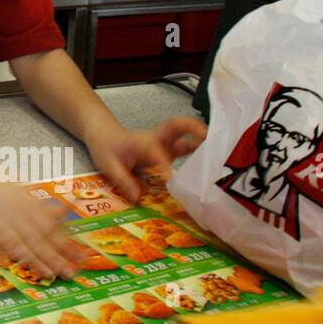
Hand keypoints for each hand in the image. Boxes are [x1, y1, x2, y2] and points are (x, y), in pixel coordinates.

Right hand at [0, 179, 79, 279]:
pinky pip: (4, 242)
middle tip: (72, 271)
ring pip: (26, 242)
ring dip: (40, 259)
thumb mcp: (18, 187)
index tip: (79, 254)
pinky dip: (16, 254)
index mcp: (28, 201)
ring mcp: (4, 218)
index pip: (52, 225)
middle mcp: (20, 210)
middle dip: (59, 255)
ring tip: (53, 273)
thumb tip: (59, 211)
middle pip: (43, 236)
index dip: (66, 241)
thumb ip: (36, 202)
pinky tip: (25, 264)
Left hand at [86, 116, 207, 201]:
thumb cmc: (106, 148)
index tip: (171, 179)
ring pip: (184, 135)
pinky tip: (209, 163)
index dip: (165, 166)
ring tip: (219, 149)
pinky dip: (198, 151)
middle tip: (208, 136)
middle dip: (192, 128)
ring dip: (200, 139)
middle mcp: (157, 140)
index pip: (158, 154)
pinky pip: (185, 148)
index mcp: (143, 142)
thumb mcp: (108, 165)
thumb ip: (123, 180)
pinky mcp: (168, 151)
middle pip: (176, 126)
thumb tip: (138, 198)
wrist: (103, 135)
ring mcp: (164, 144)